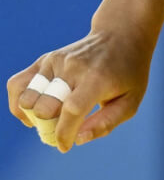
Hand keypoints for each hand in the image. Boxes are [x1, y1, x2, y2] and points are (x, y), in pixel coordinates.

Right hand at [8, 22, 154, 152]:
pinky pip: (17, 83)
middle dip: (49, 127)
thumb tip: (76, 140)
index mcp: (97, 78)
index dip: (63, 134)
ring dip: (33, 115)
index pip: (71, 110)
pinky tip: (32, 110)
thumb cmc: (128, 71)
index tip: (64, 146)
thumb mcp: (131, 99)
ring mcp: (57, 60)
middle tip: (62, 127)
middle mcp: (74, 67)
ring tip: (49, 117)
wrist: (121, 33)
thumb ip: (106, 123)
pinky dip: (18, 102)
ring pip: (26, 98)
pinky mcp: (46, 59)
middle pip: (44, 106)